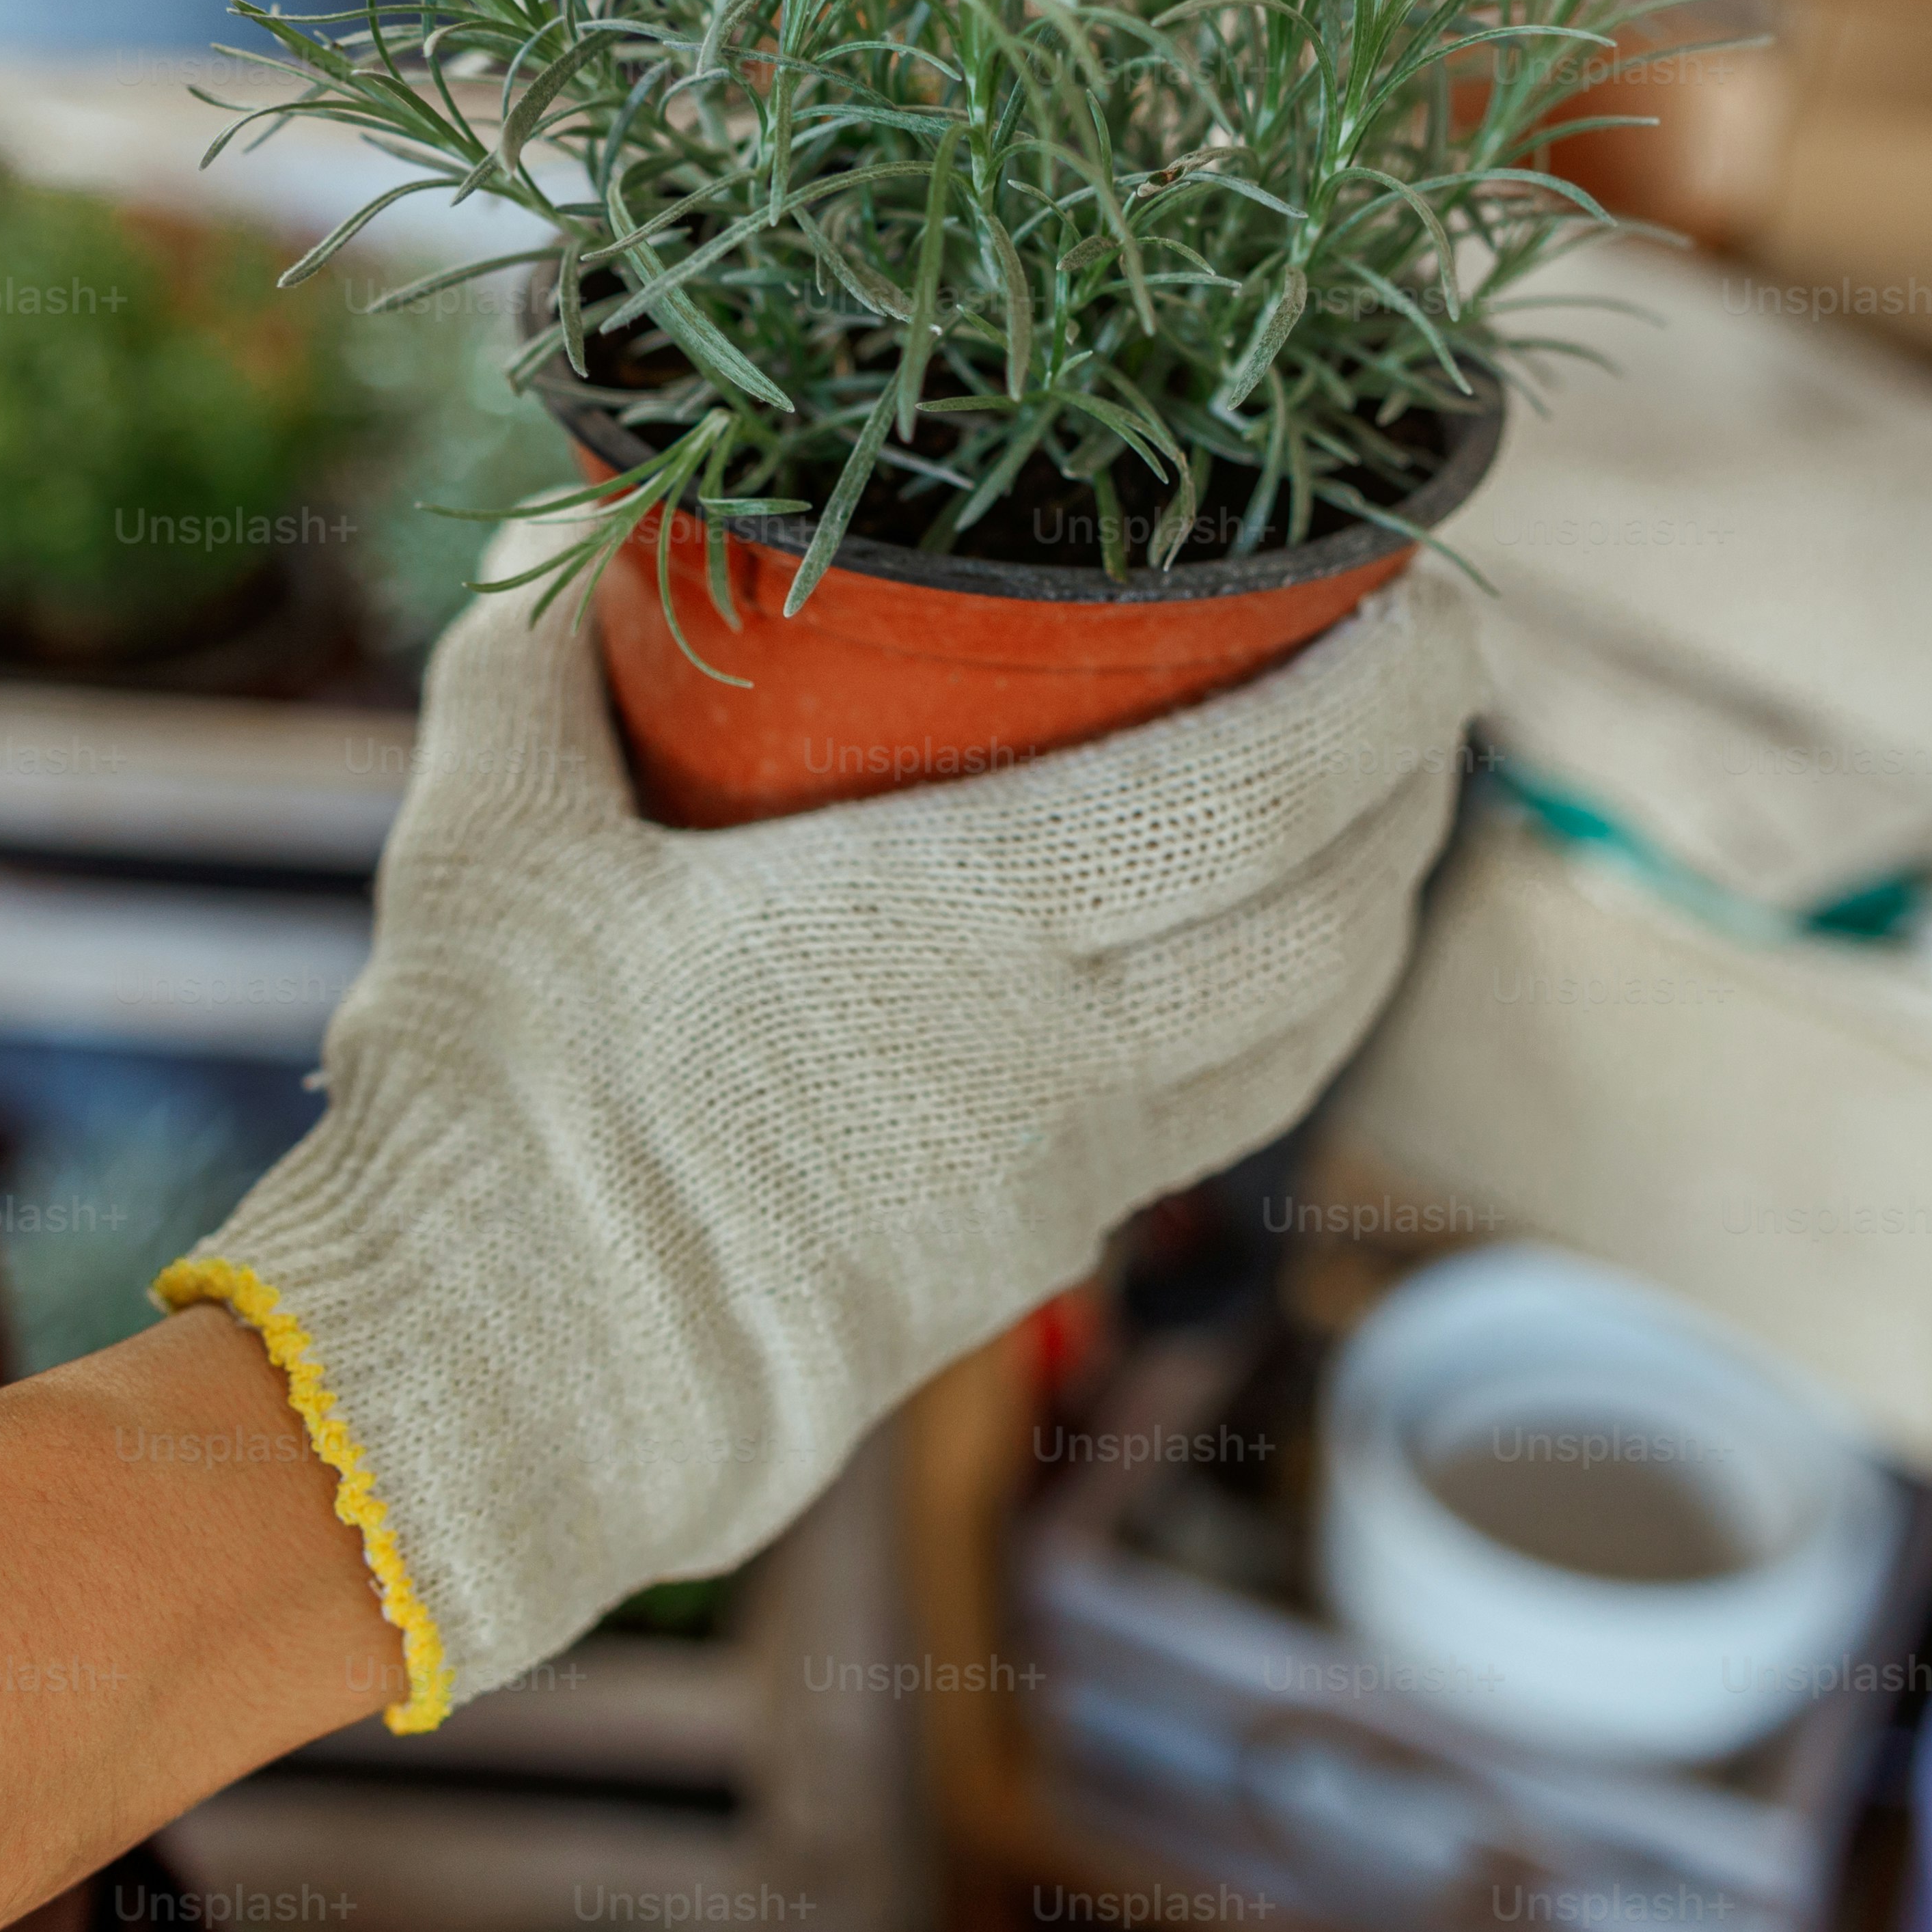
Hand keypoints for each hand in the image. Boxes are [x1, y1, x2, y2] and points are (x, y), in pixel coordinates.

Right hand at [159, 552, 1481, 1723]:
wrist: (496, 1403)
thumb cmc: (494, 1115)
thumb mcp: (488, 845)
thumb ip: (534, 663)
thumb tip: (567, 528)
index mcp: (963, 925)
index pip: (1264, 788)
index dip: (1386, 691)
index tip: (1444, 602)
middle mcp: (1060, 1054)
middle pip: (1332, 910)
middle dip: (1414, 787)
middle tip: (1427, 683)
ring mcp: (1059, 1175)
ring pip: (1305, 1037)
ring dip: (1376, 916)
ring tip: (1380, 821)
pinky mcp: (1023, 1263)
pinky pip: (1219, 1123)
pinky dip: (1286, 1029)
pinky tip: (1259, 980)